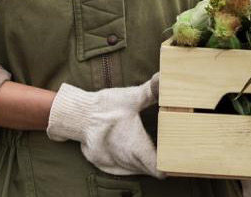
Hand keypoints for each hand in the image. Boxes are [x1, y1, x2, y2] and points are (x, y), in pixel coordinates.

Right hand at [46, 73, 163, 177]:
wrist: (77, 114)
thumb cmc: (104, 107)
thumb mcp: (131, 97)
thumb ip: (151, 91)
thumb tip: (164, 79)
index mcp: (135, 146)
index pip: (157, 167)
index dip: (167, 164)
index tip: (173, 157)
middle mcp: (125, 160)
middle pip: (148, 170)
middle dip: (157, 163)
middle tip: (165, 152)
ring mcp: (113, 164)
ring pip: (135, 170)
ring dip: (143, 164)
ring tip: (150, 152)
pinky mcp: (103, 164)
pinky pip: (122, 169)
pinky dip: (129, 165)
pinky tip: (131, 153)